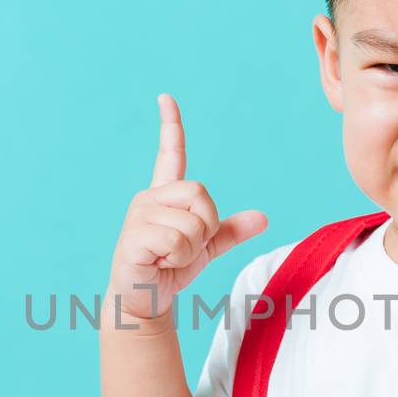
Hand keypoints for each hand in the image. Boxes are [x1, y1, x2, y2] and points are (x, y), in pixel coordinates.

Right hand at [106, 94, 266, 322]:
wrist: (144, 300)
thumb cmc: (169, 268)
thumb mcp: (205, 247)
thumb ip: (230, 231)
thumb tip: (263, 218)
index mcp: (165, 196)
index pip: (170, 154)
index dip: (171, 125)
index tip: (166, 97)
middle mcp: (150, 198)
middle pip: (201, 194)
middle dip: (206, 226)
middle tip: (184, 247)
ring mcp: (139, 216)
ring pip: (193, 222)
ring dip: (192, 248)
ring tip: (169, 257)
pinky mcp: (133, 237)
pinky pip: (178, 240)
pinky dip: (179, 258)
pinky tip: (160, 262)